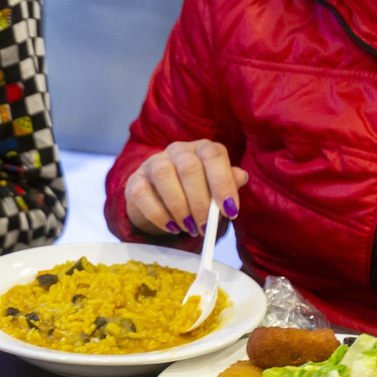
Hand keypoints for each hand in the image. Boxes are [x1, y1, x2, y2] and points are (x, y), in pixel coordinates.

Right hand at [125, 141, 247, 236]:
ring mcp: (154, 163)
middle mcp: (178, 150)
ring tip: (189, 228)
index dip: (223, 183)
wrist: (159, 200)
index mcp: (202, 148)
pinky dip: (159, 215)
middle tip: (206, 228)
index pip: (214, 154)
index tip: (230, 210)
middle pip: (189, 167)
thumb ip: (228, 183)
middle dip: (200, 202)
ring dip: (180, 208)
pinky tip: (172, 227)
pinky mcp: (135, 180)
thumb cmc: (193, 194)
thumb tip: (240, 177)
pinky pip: (142, 194)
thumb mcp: (214, 189)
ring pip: (164, 175)